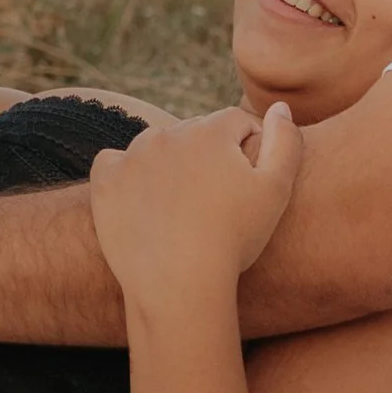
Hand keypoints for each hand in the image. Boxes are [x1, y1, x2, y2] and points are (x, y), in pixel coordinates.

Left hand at [89, 103, 299, 301]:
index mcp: (211, 131)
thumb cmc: (233, 240)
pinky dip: (128, 175)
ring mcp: (133, 156)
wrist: (178, 285)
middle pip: (196, 133)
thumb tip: (280, 107)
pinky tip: (143, 201)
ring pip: (157, 147)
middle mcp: (168, 133)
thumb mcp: (276, 192)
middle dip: (209, 156)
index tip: (249, 182)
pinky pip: (115, 163)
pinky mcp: (106, 181)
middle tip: (216, 199)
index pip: (236, 122)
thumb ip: (285, 142)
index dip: (249, 148)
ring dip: (169, 163)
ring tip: (181, 205)